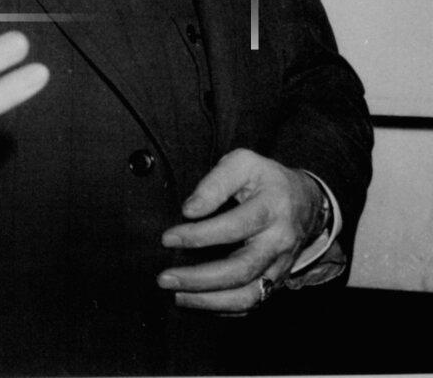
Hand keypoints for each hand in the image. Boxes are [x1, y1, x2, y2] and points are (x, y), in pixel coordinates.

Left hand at [157, 148, 324, 313]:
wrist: (306, 202)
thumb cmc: (266, 179)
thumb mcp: (243, 163)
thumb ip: (216, 182)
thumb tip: (190, 209)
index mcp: (271, 207)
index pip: (234, 226)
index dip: (199, 235)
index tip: (168, 238)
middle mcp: (278, 242)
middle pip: (240, 269)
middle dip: (199, 278)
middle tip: (165, 277)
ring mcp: (280, 266)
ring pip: (248, 295)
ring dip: (209, 300)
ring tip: (177, 295)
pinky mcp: (276, 281)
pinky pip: (252, 303)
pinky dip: (223, 308)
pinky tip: (198, 301)